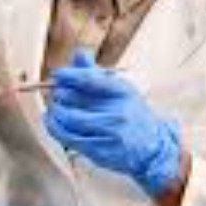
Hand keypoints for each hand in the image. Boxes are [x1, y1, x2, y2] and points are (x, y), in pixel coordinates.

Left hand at [43, 49, 181, 196]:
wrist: (152, 148)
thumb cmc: (131, 114)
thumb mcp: (120, 90)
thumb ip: (96, 74)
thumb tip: (79, 54)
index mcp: (123, 93)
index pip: (92, 80)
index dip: (71, 75)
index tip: (58, 74)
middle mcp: (117, 113)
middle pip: (76, 100)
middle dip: (60, 95)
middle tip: (56, 92)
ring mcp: (109, 134)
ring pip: (69, 120)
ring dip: (55, 112)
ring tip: (54, 108)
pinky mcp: (100, 151)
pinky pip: (69, 138)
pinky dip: (56, 128)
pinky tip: (53, 123)